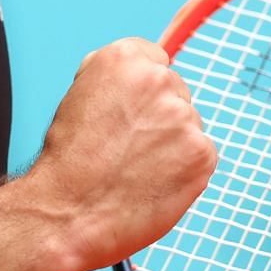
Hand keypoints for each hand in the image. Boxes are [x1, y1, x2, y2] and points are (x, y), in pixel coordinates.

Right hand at [24, 38, 216, 270]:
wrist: (68, 212)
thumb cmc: (69, 159)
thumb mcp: (80, 96)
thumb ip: (117, 78)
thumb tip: (147, 70)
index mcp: (123, 58)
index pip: (153, 60)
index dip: (140, 92)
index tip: (128, 114)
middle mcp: (157, 79)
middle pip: (175, 91)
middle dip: (159, 117)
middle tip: (127, 149)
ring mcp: (183, 115)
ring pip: (188, 125)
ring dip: (171, 145)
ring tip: (135, 170)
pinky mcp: (202, 152)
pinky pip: (201, 155)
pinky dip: (184, 171)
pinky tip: (153, 184)